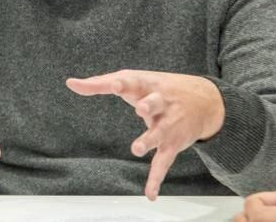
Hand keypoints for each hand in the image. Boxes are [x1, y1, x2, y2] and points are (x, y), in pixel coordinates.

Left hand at [66, 70, 223, 200]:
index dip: (123, 84)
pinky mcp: (173, 144)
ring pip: (159, 133)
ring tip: (136, 148)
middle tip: (141, 108)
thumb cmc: (156, 87)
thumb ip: (100, 83)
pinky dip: (157, 178)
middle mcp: (160, 103)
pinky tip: (150, 194)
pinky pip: (164, 162)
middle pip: (154, 103)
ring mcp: (168, 124)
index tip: (115, 85)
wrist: (205, 101)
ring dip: (149, 140)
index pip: (133, 82)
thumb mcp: (133, 80)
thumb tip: (70, 83)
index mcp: (146, 85)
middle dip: (147, 105)